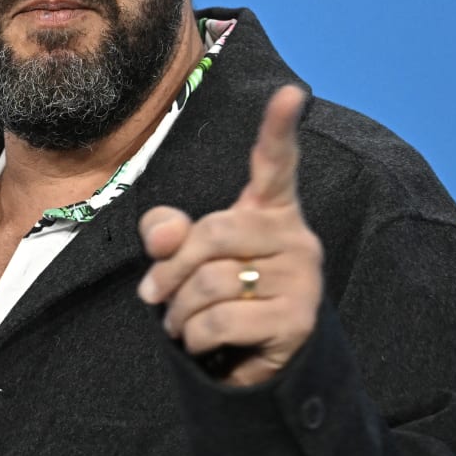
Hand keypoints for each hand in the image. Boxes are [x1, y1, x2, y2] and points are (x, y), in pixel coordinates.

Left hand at [137, 85, 322, 386]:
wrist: (254, 362)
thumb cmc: (219, 295)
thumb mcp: (185, 257)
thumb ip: (167, 233)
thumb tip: (163, 239)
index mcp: (270, 210)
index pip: (275, 164)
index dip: (279, 129)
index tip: (291, 93)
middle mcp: (296, 237)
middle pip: (213, 233)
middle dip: (170, 270)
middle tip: (153, 295)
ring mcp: (302, 279)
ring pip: (211, 282)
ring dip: (178, 311)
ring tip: (180, 323)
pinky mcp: (297, 321)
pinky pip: (219, 321)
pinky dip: (193, 338)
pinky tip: (199, 344)